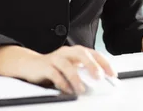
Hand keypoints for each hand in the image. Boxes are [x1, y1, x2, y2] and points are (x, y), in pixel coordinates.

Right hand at [0, 45, 115, 94]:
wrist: (30, 65)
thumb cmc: (54, 67)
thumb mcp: (71, 68)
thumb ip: (83, 72)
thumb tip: (101, 82)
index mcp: (75, 52)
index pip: (93, 54)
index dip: (104, 63)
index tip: (112, 74)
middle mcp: (66, 52)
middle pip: (82, 54)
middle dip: (92, 65)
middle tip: (99, 76)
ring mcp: (55, 58)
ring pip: (67, 65)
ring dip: (76, 77)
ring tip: (81, 89)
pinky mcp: (45, 66)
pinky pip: (54, 74)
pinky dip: (62, 82)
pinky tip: (67, 90)